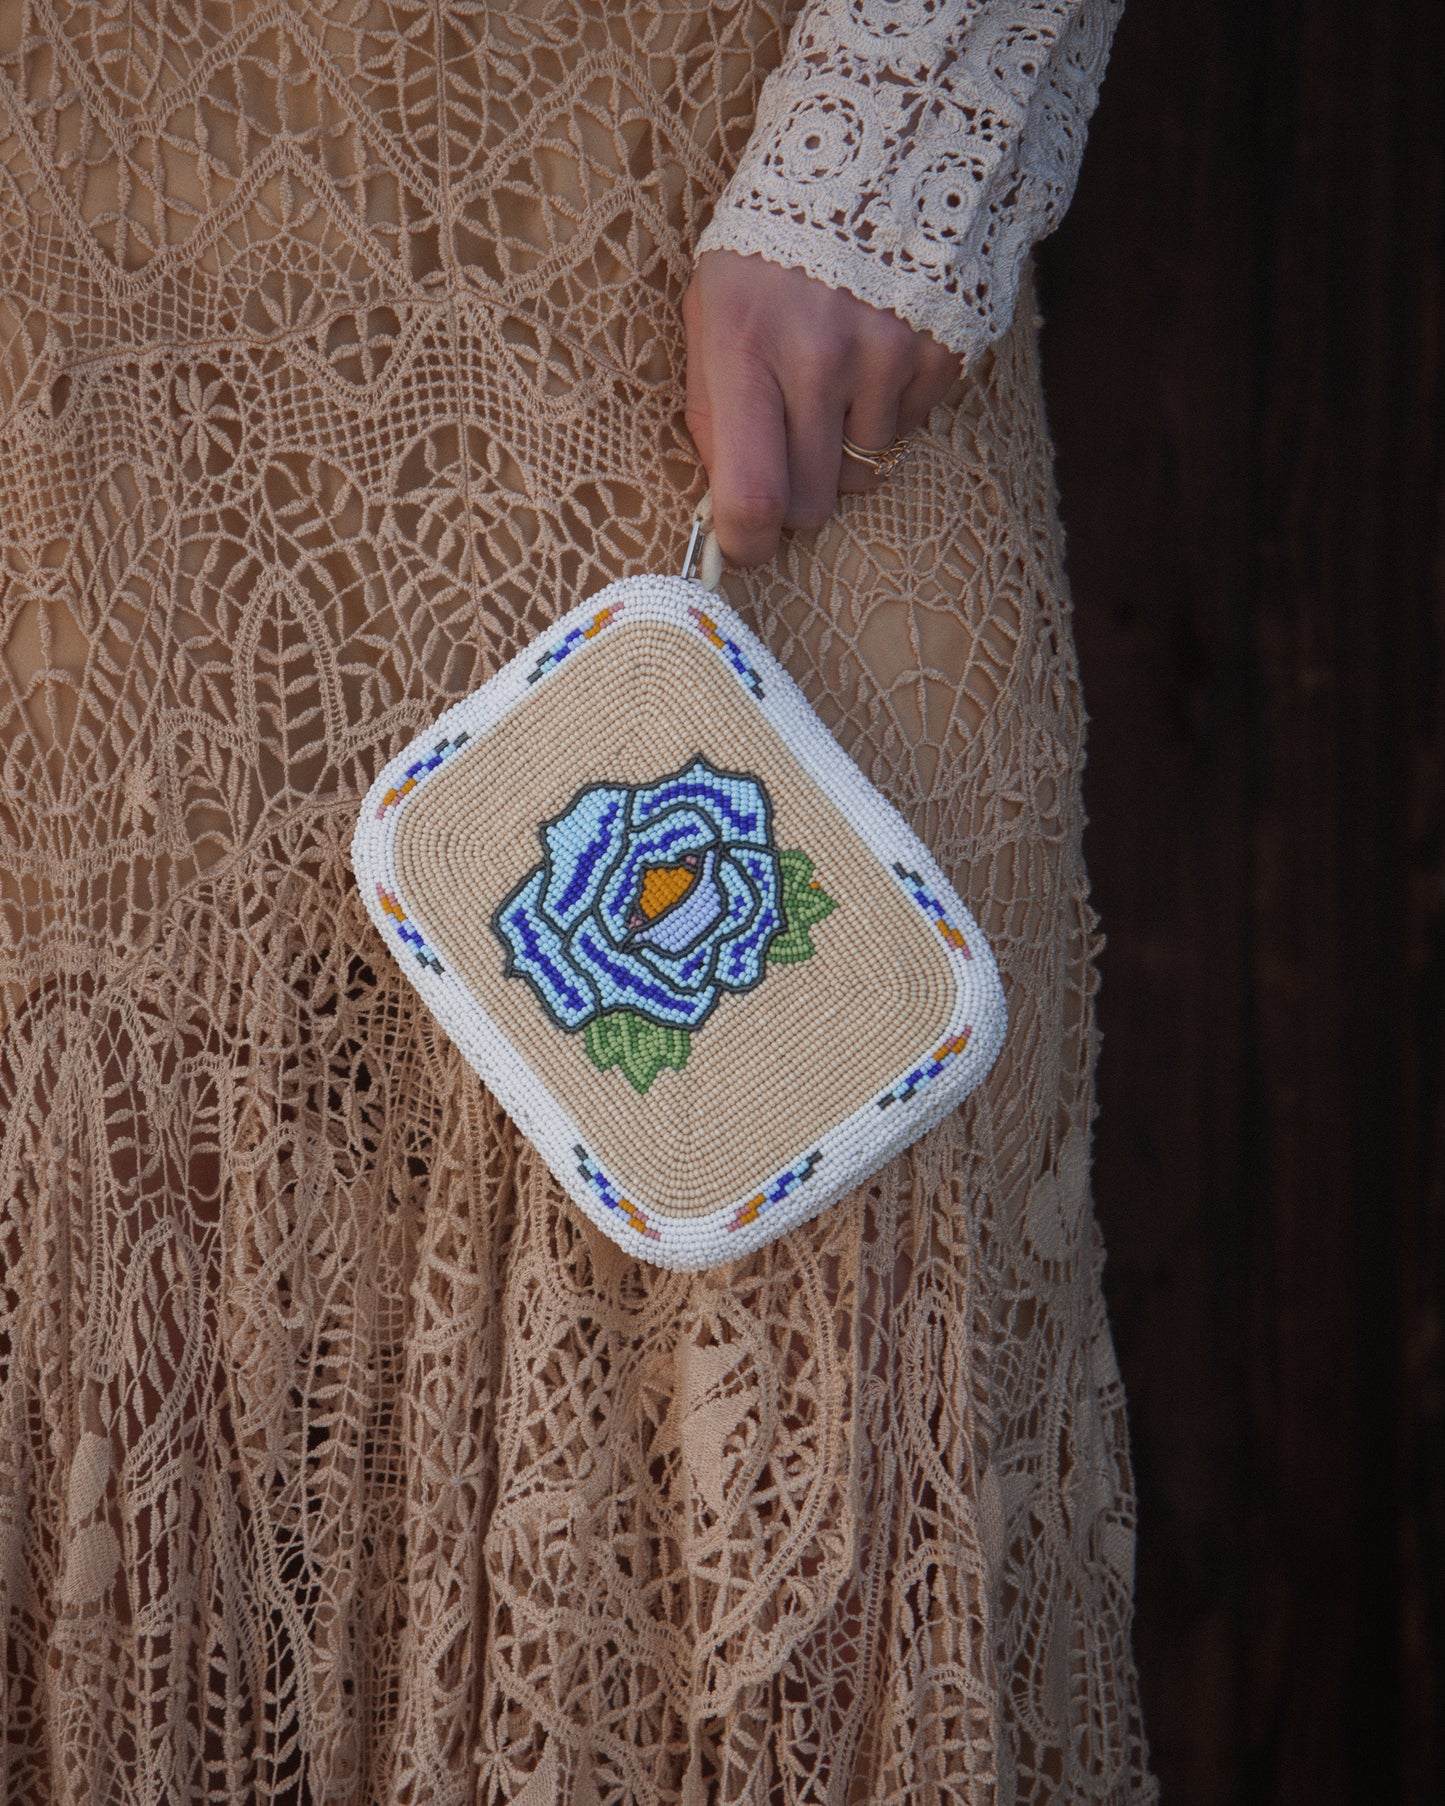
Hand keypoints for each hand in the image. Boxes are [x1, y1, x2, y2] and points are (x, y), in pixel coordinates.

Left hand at [683, 250, 960, 566]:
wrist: (874, 154)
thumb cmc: (770, 251)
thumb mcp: (711, 310)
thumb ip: (713, 410)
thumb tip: (724, 508)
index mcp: (744, 343)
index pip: (752, 493)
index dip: (747, 542)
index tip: (745, 546)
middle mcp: (819, 355)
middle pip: (811, 502)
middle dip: (795, 494)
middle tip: (787, 446)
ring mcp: (886, 355)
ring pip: (862, 476)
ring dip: (844, 449)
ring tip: (832, 379)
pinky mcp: (938, 354)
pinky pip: (906, 434)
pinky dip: (886, 414)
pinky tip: (872, 357)